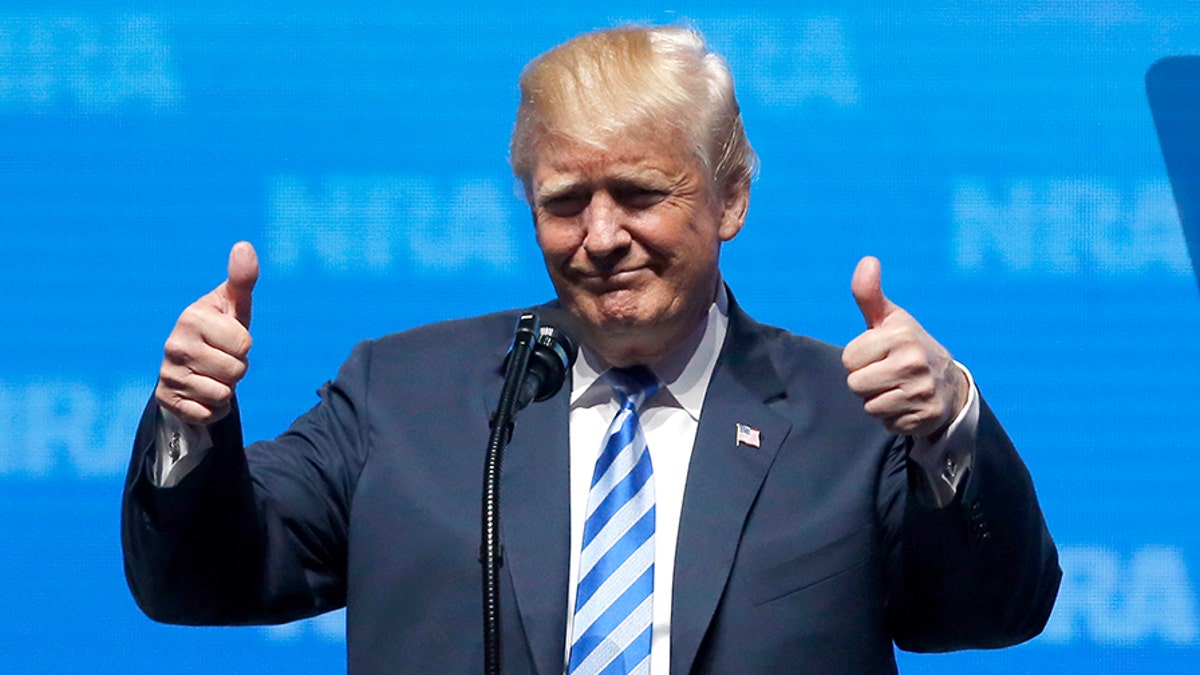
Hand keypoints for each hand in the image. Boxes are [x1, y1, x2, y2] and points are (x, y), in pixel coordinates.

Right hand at [156, 242, 258, 424]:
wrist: (194, 365)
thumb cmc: (222, 329)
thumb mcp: (235, 305)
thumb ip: (242, 279)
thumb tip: (244, 245)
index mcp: (191, 316)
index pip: (244, 344)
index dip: (244, 345)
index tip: (228, 339)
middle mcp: (174, 344)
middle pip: (236, 371)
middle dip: (237, 369)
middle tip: (221, 358)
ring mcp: (168, 373)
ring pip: (223, 394)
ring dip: (226, 389)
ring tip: (212, 373)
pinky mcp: (167, 399)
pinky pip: (208, 413)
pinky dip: (214, 408)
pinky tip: (203, 393)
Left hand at [842, 256, 966, 438]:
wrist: (949, 383)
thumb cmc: (907, 346)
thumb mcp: (890, 319)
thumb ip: (869, 294)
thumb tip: (867, 260)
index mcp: (901, 335)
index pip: (849, 359)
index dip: (859, 358)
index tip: (878, 354)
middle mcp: (913, 362)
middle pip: (856, 385)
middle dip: (866, 381)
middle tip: (887, 373)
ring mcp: (921, 392)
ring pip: (870, 407)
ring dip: (878, 400)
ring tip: (896, 388)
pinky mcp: (925, 417)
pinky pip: (887, 424)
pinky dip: (894, 417)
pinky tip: (907, 404)